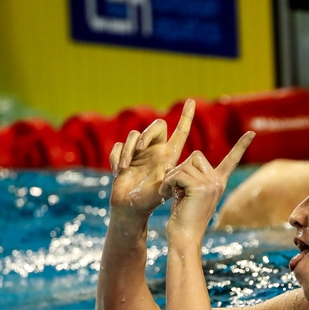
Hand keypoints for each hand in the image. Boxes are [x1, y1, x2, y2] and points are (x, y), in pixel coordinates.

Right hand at [108, 100, 194, 218]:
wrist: (131, 208)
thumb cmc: (150, 200)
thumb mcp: (165, 187)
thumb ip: (170, 175)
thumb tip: (173, 167)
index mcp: (170, 155)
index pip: (181, 132)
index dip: (187, 117)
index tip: (192, 101)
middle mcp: (156, 150)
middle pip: (156, 125)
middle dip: (148, 133)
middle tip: (142, 147)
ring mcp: (139, 152)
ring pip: (134, 134)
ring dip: (128, 150)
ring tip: (125, 166)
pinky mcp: (124, 156)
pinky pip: (118, 145)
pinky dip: (117, 156)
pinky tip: (118, 170)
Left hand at [160, 131, 254, 239]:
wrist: (184, 238)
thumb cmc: (183, 218)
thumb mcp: (189, 193)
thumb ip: (190, 177)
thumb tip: (184, 163)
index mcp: (218, 182)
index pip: (231, 160)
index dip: (241, 146)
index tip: (251, 133)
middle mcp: (218, 182)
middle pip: (196, 155)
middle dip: (180, 167)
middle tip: (172, 185)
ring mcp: (211, 184)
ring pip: (184, 165)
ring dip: (170, 178)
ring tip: (167, 192)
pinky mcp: (200, 188)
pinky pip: (178, 174)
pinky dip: (167, 183)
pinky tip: (165, 194)